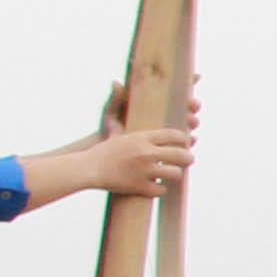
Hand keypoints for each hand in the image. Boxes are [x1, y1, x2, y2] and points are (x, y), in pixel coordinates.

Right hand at [80, 120, 195, 199]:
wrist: (88, 168)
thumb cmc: (102, 150)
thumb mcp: (118, 132)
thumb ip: (132, 124)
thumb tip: (119, 86)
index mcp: (142, 138)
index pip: (174, 135)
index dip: (184, 139)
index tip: (186, 142)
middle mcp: (146, 153)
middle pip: (182, 155)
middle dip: (188, 158)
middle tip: (188, 159)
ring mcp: (144, 171)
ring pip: (175, 174)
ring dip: (175, 174)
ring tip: (173, 173)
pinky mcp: (140, 186)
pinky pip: (162, 189)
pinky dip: (160, 189)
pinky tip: (157, 186)